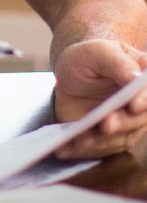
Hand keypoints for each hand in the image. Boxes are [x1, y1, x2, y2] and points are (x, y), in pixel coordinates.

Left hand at [53, 39, 146, 158]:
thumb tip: (135, 77)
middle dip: (122, 124)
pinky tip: (64, 149)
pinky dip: (80, 150)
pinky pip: (96, 148)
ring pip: (119, 139)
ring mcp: (125, 125)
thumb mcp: (98, 52)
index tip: (134, 105)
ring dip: (101, 142)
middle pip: (138, 120)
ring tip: (81, 140)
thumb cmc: (89, 57)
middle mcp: (140, 107)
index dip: (144, 101)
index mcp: (145, 82)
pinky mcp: (106, 138)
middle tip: (106, 125)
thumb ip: (117, 63)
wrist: (72, 72)